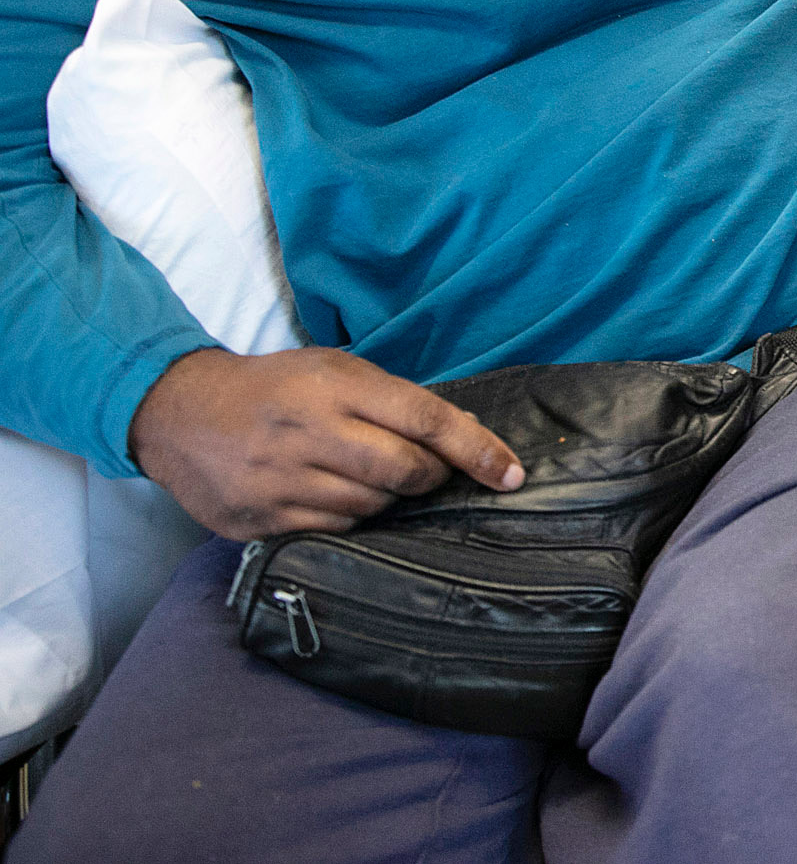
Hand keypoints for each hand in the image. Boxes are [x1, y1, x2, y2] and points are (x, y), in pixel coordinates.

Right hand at [130, 346, 524, 539]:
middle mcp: (308, 431)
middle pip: (405, 471)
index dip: (476, 449)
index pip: (425, 418)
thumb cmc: (276, 387)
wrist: (180, 413)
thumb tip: (468, 437)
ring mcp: (280, 479)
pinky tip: (335, 495)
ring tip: (369, 476)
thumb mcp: (335, 370)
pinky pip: (335, 530)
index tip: (512, 474)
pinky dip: (352, 517)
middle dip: (431, 477)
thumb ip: (397, 400)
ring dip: (390, 498)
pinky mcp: (260, 519)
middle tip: (427, 472)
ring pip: (373, 506)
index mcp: (335, 385)